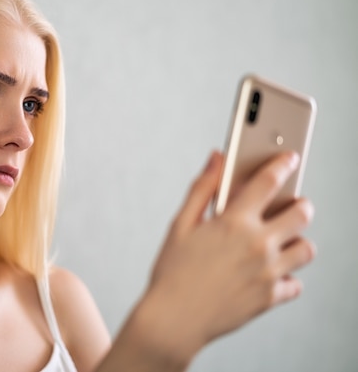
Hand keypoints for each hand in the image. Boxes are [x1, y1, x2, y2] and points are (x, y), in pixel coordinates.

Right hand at [143, 151, 315, 362]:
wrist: (173, 320)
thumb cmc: (172, 272)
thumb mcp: (180, 225)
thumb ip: (202, 188)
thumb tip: (217, 158)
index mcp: (234, 222)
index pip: (269, 181)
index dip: (283, 164)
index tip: (290, 158)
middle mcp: (258, 245)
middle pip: (301, 213)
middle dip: (300, 204)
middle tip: (292, 205)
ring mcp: (268, 273)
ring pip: (306, 248)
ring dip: (298, 240)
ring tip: (281, 240)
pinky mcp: (270, 298)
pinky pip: (295, 284)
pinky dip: (287, 278)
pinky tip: (269, 273)